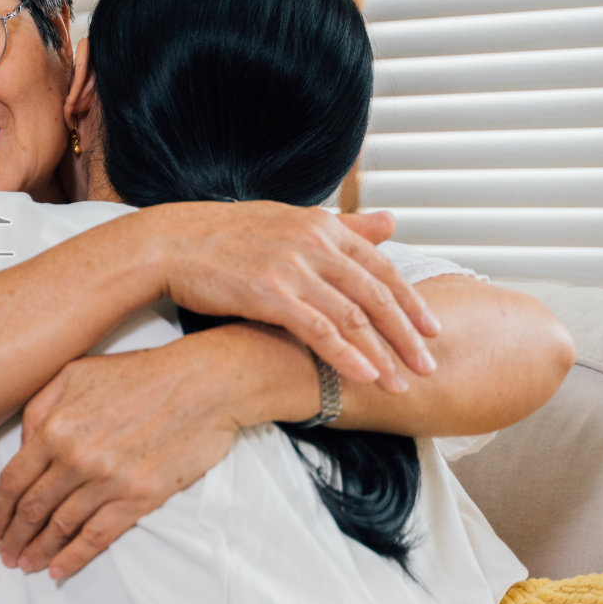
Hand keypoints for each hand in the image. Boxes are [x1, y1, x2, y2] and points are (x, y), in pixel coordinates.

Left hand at [0, 341, 239, 580]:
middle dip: (13, 536)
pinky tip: (59, 568)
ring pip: (61, 526)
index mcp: (57, 426)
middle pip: (33, 508)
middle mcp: (78, 457)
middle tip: (4, 552)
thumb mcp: (76, 372)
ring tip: (26, 563)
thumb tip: (23, 445)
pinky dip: (74, 557)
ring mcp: (109, 480)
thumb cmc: (141, 374)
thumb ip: (40, 407)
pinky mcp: (140, 497)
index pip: (14, 479)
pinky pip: (97, 536)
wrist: (202, 384)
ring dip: (39, 550)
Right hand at [141, 202, 438, 391]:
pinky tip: (365, 376)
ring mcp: (292, 268)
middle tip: (429, 365)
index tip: (432, 330)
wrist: (170, 242)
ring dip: (382, 354)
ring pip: (353, 316)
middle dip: (407, 335)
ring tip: (401, 383)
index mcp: (321, 226)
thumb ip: (343, 225)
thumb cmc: (224, 235)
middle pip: (376, 294)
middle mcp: (314, 243)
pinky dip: (347, 355)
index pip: (381, 267)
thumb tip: (390, 221)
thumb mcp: (289, 220)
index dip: (411, 302)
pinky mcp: (269, 294)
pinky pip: (319, 330)